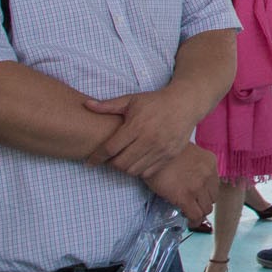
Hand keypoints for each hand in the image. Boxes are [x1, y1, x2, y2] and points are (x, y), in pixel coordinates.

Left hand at [84, 86, 207, 176]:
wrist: (186, 104)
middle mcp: (149, 139)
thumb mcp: (132, 100)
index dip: (96, 157)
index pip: (110, 148)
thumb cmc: (156, 101)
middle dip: (110, 164)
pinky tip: (137, 161)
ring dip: (124, 168)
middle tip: (109, 159)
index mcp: (137, 126)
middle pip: (120, 163)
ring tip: (123, 159)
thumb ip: (108, 105)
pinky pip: (148, 172)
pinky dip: (139, 170)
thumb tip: (85, 104)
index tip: (90, 161)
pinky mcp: (170, 155)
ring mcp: (161, 149)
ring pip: (133, 170)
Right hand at [143, 144, 220, 223]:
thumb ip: (193, 166)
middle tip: (193, 206)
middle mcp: (209, 174)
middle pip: (212, 197)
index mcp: (210, 162)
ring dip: (199, 212)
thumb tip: (190, 179)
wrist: (150, 151)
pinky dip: (194, 221)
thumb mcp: (186, 154)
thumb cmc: (163, 151)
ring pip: (206, 208)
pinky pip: (195, 215)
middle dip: (203, 203)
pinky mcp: (186, 197)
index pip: (214, 184)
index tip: (198, 197)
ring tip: (190, 214)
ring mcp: (198, 186)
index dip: (206, 193)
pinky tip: (189, 222)